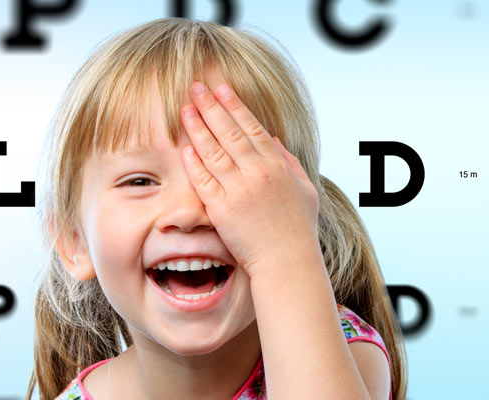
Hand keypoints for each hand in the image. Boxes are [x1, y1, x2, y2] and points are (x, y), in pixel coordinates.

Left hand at [180, 81, 321, 278]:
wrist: (287, 263)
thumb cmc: (298, 230)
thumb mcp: (304, 190)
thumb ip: (289, 162)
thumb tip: (274, 140)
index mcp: (277, 166)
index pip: (252, 127)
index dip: (235, 105)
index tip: (222, 89)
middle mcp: (258, 173)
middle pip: (229, 132)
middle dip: (211, 106)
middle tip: (196, 87)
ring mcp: (239, 191)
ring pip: (213, 151)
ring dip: (197, 127)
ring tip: (185, 109)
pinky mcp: (222, 210)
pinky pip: (204, 181)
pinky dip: (194, 162)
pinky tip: (184, 146)